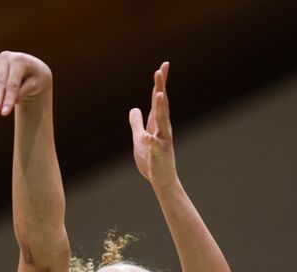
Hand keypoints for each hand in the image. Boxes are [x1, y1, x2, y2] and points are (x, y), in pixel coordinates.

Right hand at [0, 51, 51, 116]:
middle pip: (0, 83)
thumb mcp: (35, 85)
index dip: (8, 99)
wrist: (31, 66)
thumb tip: (10, 103)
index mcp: (19, 60)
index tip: (4, 114)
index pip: (12, 84)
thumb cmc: (36, 77)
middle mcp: (6, 58)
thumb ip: (23, 92)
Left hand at [129, 62, 178, 191]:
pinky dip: (151, 140)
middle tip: (160, 70)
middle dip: (161, 87)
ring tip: (158, 94)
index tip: (163, 66)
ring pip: (162, 121)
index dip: (160, 83)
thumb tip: (133, 109)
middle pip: (162, 104)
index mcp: (157, 124)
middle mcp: (163, 128)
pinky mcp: (160, 154)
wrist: (161, 180)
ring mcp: (163, 140)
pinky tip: (147, 136)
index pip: (158, 100)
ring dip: (160, 108)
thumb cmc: (151, 160)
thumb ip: (137, 123)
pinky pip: (155, 145)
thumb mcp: (139, 138)